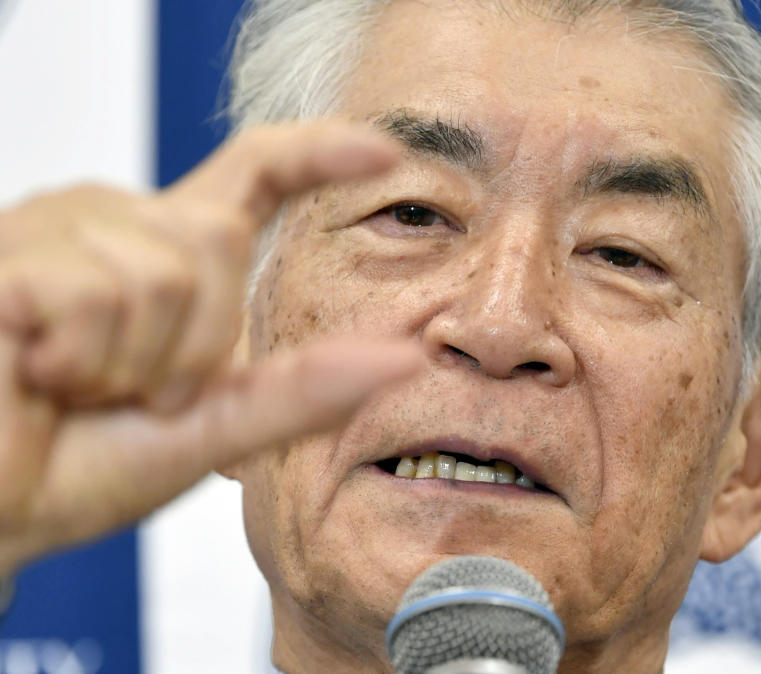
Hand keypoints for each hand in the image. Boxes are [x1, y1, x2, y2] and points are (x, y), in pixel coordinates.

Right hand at [0, 122, 422, 575]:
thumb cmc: (89, 465)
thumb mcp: (216, 426)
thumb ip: (304, 391)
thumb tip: (407, 359)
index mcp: (171, 253)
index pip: (256, 174)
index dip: (320, 153)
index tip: (384, 153)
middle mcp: (119, 222)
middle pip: (219, 237)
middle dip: (198, 344)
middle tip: (139, 395)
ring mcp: (58, 228)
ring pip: (161, 273)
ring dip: (131, 365)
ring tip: (78, 386)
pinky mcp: (10, 254)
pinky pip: (93, 293)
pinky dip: (79, 362)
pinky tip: (36, 373)